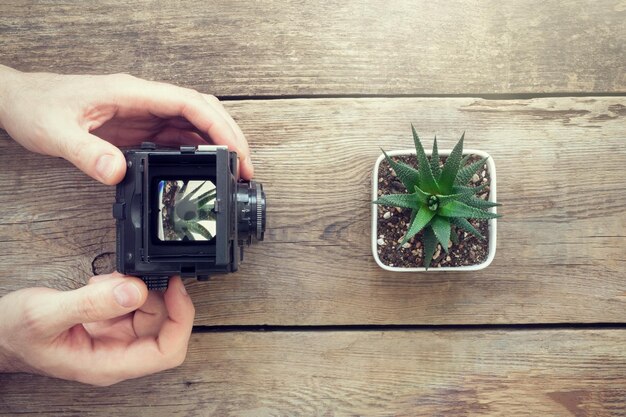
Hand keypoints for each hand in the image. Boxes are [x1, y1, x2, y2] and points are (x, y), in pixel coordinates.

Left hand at [0, 65, 252, 183]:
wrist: (21, 103)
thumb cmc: (38, 107)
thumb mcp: (57, 133)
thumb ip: (87, 153)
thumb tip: (118, 172)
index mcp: (134, 94)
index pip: (190, 104)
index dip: (219, 127)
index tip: (236, 152)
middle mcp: (145, 101)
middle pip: (202, 112)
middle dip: (230, 137)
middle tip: (246, 168)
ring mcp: (145, 114)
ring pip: (195, 125)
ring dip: (218, 146)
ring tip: (235, 173)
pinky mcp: (140, 128)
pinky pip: (177, 139)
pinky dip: (198, 153)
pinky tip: (204, 170)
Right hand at [0, 273, 194, 385]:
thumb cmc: (13, 335)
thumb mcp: (47, 314)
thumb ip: (92, 304)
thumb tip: (135, 291)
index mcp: (108, 364)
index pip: (167, 351)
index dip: (180, 319)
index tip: (175, 288)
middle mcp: (116, 354)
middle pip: (164, 327)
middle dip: (155, 296)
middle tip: (133, 276)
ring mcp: (114, 339)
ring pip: (149, 312)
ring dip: (136, 289)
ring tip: (105, 281)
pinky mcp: (108, 324)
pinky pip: (132, 304)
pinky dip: (123, 288)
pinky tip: (101, 284)